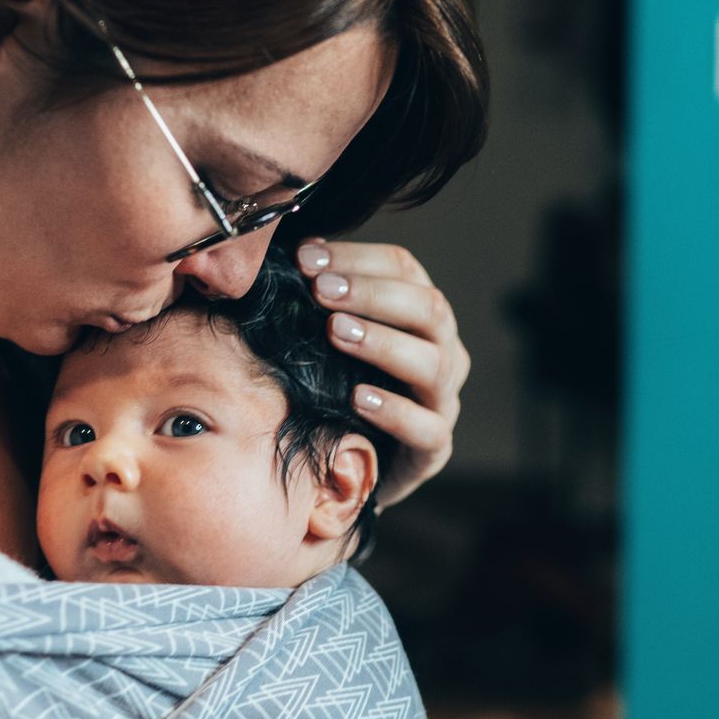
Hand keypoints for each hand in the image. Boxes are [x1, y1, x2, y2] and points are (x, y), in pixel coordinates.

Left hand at [296, 240, 470, 506]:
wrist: (348, 464)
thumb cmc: (335, 387)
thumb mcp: (327, 338)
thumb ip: (316, 299)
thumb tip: (274, 254)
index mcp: (420, 314)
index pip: (404, 269)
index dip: (357, 257)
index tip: (305, 258)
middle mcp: (443, 350)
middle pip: (428, 308)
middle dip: (371, 294)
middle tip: (320, 291)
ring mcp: (443, 400)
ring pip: (433, 363)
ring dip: (382, 343)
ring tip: (336, 333)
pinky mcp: (434, 448)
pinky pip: (427, 428)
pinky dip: (393, 411)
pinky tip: (357, 397)